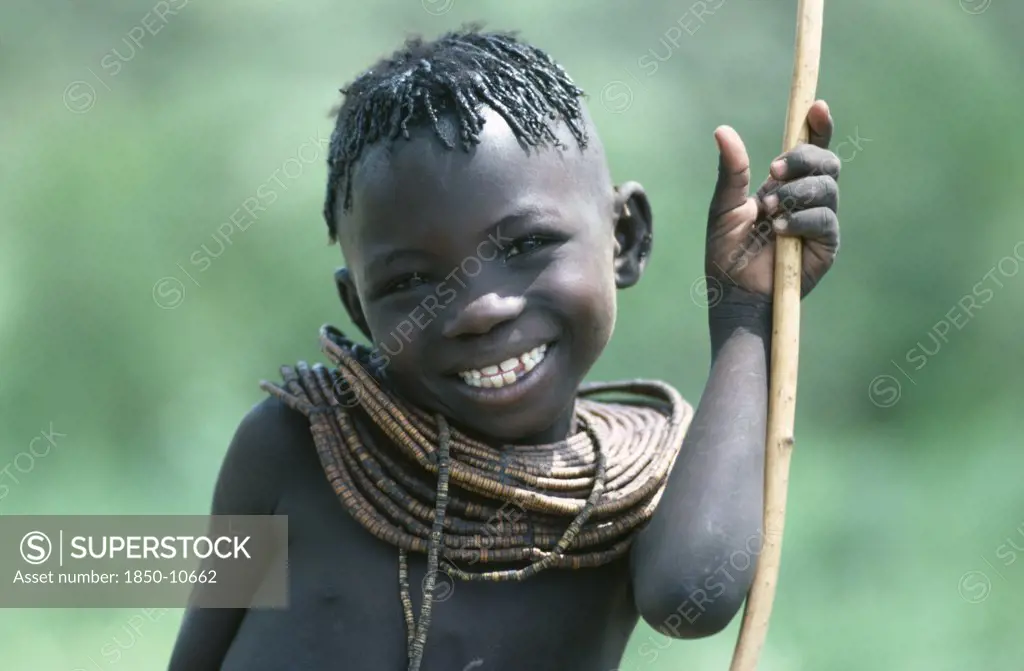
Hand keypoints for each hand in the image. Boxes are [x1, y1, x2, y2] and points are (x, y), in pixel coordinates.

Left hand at [705, 100, 839, 299]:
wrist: (733, 291)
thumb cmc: (727, 252)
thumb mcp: (724, 207)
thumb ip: (731, 171)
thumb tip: (723, 130)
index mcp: (785, 185)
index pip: (811, 148)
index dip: (818, 126)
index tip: (816, 108)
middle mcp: (807, 198)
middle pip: (827, 162)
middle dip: (804, 159)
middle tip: (773, 172)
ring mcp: (819, 220)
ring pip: (827, 188)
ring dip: (796, 193)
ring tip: (769, 211)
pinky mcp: (826, 244)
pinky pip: (824, 219)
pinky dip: (800, 220)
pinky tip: (779, 231)